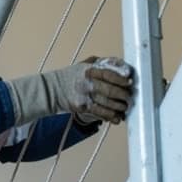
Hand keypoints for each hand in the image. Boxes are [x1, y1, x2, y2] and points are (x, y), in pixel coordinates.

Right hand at [5, 57, 133, 124]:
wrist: (52, 90)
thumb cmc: (72, 76)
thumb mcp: (86, 65)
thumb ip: (104, 64)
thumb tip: (123, 66)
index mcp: (89, 69)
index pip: (109, 73)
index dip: (121, 78)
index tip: (130, 81)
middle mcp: (87, 82)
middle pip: (110, 89)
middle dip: (123, 94)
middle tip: (129, 96)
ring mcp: (84, 95)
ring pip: (106, 103)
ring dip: (119, 106)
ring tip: (125, 107)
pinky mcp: (82, 106)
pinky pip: (100, 112)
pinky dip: (110, 116)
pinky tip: (117, 118)